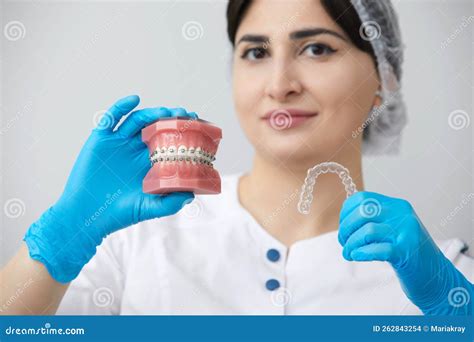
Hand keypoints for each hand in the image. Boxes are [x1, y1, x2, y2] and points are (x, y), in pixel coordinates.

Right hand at [24, 95, 197, 282]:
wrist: (87, 215)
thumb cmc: (120, 213)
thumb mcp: (150, 209)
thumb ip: (170, 203)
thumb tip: (191, 195)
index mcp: (150, 163)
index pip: (169, 141)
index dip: (181, 132)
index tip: (196, 126)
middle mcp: (136, 150)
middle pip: (156, 127)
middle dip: (171, 119)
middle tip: (185, 115)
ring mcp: (118, 143)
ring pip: (138, 121)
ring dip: (152, 113)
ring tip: (165, 112)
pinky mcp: (100, 140)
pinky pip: (110, 119)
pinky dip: (121, 107)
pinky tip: (135, 99)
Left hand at [338, 191, 472, 314]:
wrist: (436, 276)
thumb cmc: (409, 253)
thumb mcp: (393, 229)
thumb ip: (374, 220)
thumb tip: (345, 219)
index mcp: (397, 206)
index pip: (362, 198)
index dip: (346, 213)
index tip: (343, 227)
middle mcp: (403, 215)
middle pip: (362, 212)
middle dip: (346, 229)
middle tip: (344, 243)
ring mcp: (407, 233)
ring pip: (367, 231)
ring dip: (351, 244)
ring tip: (349, 254)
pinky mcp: (407, 252)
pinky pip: (378, 249)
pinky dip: (362, 253)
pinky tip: (357, 256)